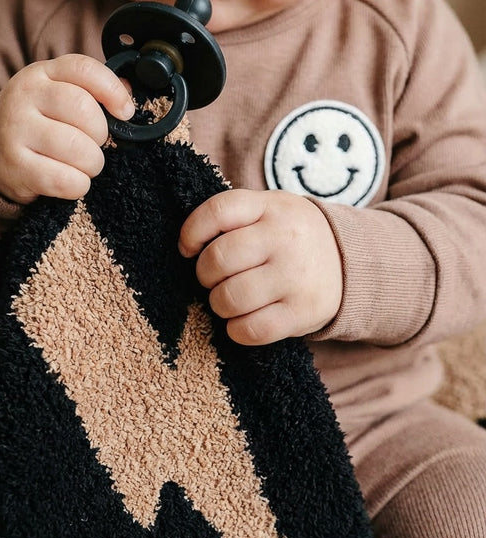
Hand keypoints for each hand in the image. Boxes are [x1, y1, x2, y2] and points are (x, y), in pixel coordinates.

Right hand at [0, 54, 133, 203]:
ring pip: (77, 148)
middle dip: (101, 135)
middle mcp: (24, 96)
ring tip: (84, 165)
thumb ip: (92, 91)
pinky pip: (64, 179)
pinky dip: (78, 185)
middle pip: (84, 110)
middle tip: (95, 146)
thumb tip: (127, 98)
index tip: (125, 112)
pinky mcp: (14, 165)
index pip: (84, 70)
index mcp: (41, 74)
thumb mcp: (57, 97)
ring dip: (92, 164)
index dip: (113, 90)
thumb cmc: (39, 124)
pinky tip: (72, 181)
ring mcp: (16, 129)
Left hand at [178, 189, 342, 344]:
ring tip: (229, 300)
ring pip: (230, 298)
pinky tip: (242, 321)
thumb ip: (233, 218)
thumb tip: (187, 247)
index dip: (191, 232)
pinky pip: (251, 329)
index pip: (218, 211)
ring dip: (219, 304)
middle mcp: (285, 238)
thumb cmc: (290, 237)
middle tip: (214, 279)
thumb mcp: (269, 211)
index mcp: (271, 207)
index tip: (188, 249)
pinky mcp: (304, 311)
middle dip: (205, 275)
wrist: (350, 262)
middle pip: (218, 259)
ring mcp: (296, 276)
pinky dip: (236, 330)